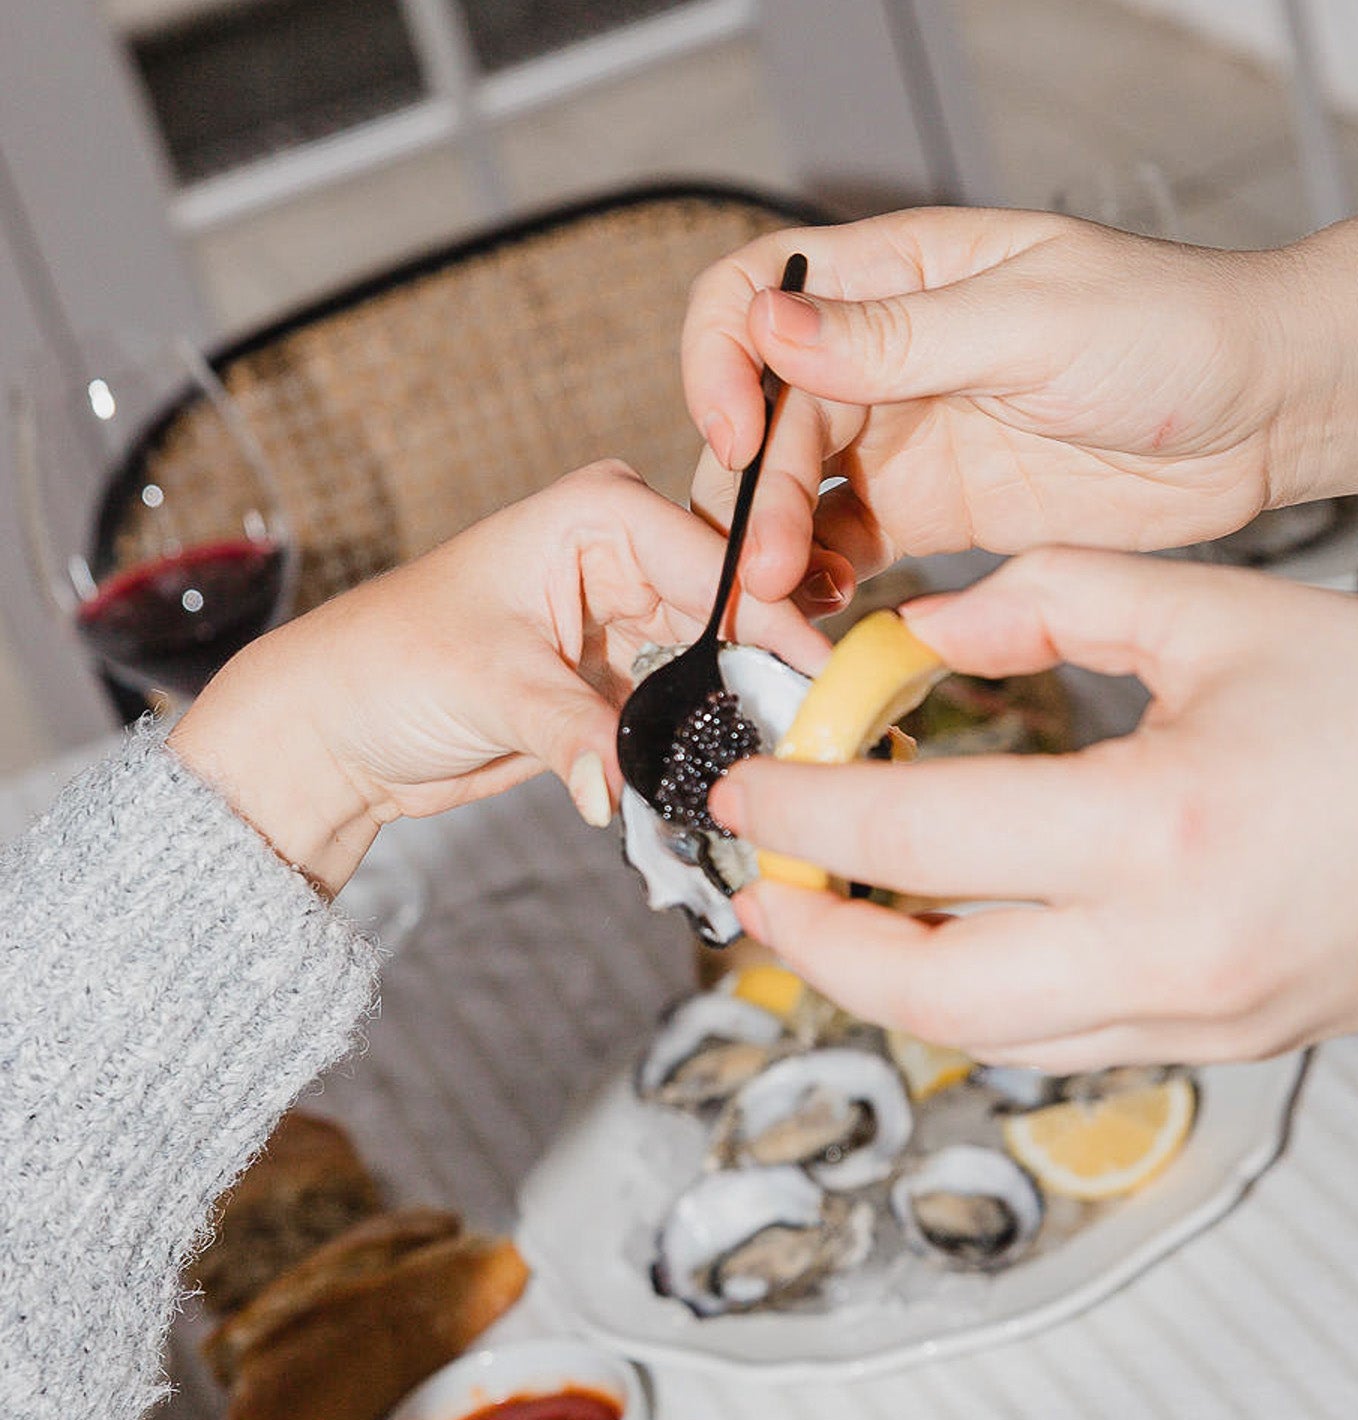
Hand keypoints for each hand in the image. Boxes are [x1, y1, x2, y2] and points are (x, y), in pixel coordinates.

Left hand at [170, 462, 829, 893]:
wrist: (340, 732)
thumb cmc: (386, 667)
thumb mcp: (489, 686)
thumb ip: (572, 733)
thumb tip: (622, 788)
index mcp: (597, 513)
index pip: (715, 557)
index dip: (774, 613)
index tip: (822, 673)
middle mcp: (628, 556)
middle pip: (740, 607)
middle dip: (781, 662)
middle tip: (838, 720)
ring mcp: (634, 620)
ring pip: (731, 659)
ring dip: (761, 706)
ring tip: (812, 751)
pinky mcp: (630, 682)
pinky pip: (700, 704)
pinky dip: (725, 735)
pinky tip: (766, 764)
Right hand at [681, 210, 1291, 606]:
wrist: (1263, 415)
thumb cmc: (1171, 330)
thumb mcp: (1033, 323)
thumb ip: (901, 338)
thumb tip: (772, 329)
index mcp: (898, 275)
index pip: (754, 298)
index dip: (721, 361)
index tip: (731, 434)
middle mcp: (886, 356)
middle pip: (767, 418)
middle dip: (748, 495)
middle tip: (758, 573)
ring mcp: (908, 439)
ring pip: (795, 492)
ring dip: (776, 550)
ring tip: (784, 612)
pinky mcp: (939, 514)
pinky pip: (852, 549)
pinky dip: (824, 583)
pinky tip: (826, 618)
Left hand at [708, 551, 1357, 1068]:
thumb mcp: (1221, 611)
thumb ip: (1049, 602)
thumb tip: (918, 637)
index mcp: (1160, 825)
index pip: (921, 838)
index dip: (807, 811)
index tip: (746, 789)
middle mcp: (1171, 953)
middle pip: (928, 993)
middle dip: (818, 945)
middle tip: (763, 888)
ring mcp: (1204, 1021)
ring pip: (990, 1039)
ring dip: (893, 988)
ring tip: (840, 920)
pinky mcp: (1231, 1046)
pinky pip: (1067, 1044)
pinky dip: (988, 1004)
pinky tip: (962, 943)